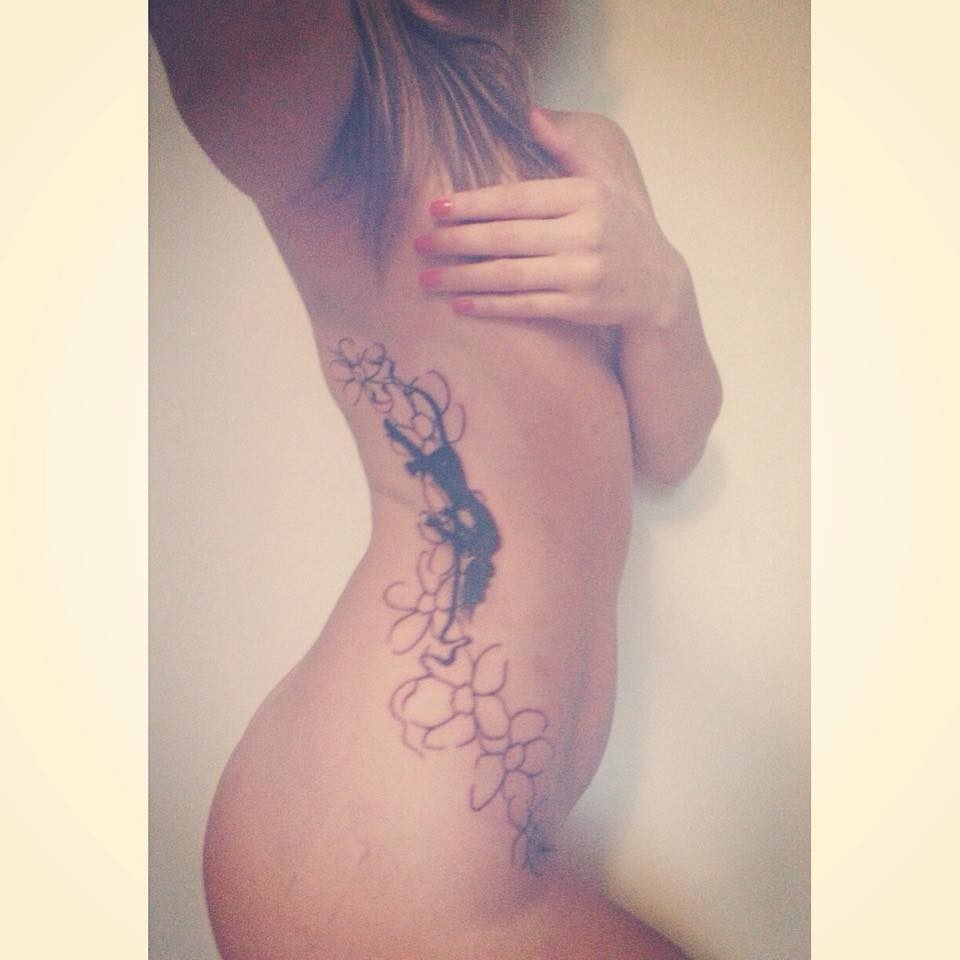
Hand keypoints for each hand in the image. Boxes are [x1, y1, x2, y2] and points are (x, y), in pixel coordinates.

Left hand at [414, 108, 686, 328]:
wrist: (659, 284)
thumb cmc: (622, 226)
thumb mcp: (604, 180)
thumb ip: (566, 149)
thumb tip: (529, 113)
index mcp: (585, 196)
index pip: (516, 198)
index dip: (473, 203)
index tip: (435, 207)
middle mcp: (584, 233)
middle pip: (506, 237)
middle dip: (457, 240)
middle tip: (419, 242)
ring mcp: (581, 273)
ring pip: (510, 274)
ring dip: (464, 276)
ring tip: (427, 277)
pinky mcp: (579, 307)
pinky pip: (525, 306)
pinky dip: (491, 306)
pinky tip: (460, 304)